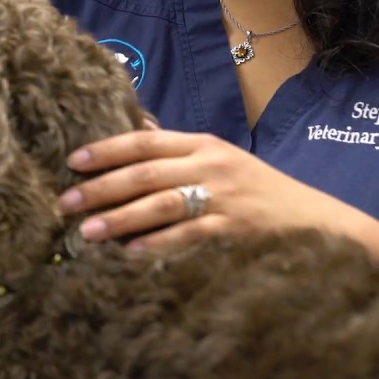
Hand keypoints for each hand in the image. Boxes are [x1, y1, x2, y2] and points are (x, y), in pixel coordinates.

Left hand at [59, 127, 340, 249]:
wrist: (312, 219)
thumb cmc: (254, 189)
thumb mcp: (218, 159)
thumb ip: (176, 149)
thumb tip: (136, 126)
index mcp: (201, 145)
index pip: (145, 140)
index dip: (107, 149)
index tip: (73, 161)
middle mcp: (210, 166)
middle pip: (145, 172)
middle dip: (101, 187)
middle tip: (66, 202)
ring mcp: (223, 197)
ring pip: (162, 203)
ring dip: (120, 217)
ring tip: (87, 231)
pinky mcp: (234, 229)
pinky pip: (189, 235)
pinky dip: (158, 243)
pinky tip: (131, 252)